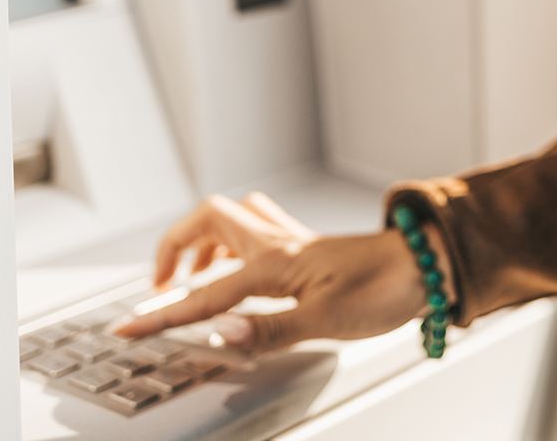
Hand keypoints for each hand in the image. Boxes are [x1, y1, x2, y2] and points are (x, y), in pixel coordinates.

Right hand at [108, 192, 444, 352]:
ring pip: (233, 220)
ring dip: (202, 241)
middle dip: (173, 248)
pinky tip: (241, 268)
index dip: (163, 315)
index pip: (204, 293)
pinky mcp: (308, 249)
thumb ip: (269, 330)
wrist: (428, 266)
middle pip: (208, 221)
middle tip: (159, 285)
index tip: (128, 328)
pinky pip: (258, 232)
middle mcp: (278, 244)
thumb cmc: (385, 289)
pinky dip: (234, 245)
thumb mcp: (325, 322)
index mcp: (273, 263)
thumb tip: (223, 336)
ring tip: (191, 274)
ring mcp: (293, 242)